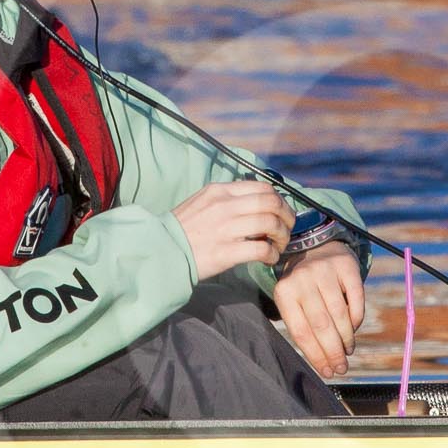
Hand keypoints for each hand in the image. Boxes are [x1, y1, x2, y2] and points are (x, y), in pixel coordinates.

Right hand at [174, 181, 292, 279]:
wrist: (161, 251)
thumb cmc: (182, 230)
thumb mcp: (202, 202)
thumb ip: (228, 199)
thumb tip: (256, 203)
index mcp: (220, 191)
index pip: (263, 188)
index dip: (280, 201)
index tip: (281, 213)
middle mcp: (224, 206)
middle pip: (272, 203)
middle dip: (287, 217)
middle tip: (286, 229)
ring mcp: (225, 228)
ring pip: (271, 223)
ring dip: (282, 236)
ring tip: (278, 245)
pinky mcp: (226, 252)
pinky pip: (261, 249)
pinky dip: (272, 254)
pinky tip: (268, 259)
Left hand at [273, 240, 365, 377]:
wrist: (316, 245)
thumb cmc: (303, 286)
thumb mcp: (293, 299)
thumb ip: (303, 326)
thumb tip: (322, 362)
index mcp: (284, 292)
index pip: (301, 332)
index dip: (316, 355)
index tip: (327, 372)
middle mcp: (302, 279)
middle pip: (321, 325)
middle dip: (333, 351)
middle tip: (341, 368)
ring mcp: (324, 270)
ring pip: (339, 314)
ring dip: (346, 338)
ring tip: (348, 351)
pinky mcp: (346, 266)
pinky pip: (356, 299)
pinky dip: (357, 318)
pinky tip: (354, 330)